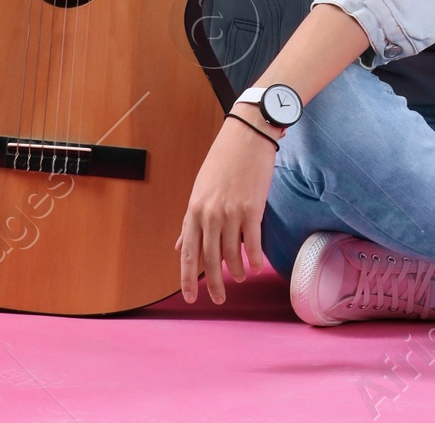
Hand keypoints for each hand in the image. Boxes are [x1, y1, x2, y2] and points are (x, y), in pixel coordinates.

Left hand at [177, 113, 277, 302]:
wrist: (247, 135)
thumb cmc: (223, 160)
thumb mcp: (200, 189)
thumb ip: (191, 220)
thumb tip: (179, 246)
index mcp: (194, 210)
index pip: (188, 252)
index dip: (188, 278)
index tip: (190, 297)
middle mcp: (210, 214)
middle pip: (209, 259)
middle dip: (214, 284)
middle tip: (218, 299)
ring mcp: (231, 212)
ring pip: (231, 254)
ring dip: (236, 271)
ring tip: (239, 277)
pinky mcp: (252, 208)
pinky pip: (252, 244)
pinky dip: (253, 260)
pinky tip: (255, 268)